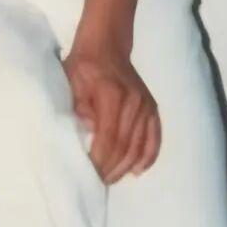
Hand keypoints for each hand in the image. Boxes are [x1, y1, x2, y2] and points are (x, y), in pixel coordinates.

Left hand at [62, 41, 160, 183]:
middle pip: (126, 146)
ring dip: (126, 167)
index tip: (88, 172)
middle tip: (97, 181)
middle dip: (111, 168)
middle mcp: (134, 102)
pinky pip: (154, 138)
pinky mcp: (152, 107)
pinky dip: (148, 157)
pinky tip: (137, 170)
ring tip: (111, 178)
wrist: (106, 44)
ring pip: (140, 146)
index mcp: (112, 95)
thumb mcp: (71, 81)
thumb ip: (78, 107)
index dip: (100, 159)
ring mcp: (146, 105)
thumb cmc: (83, 64)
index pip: (109, 137)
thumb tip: (86, 133)